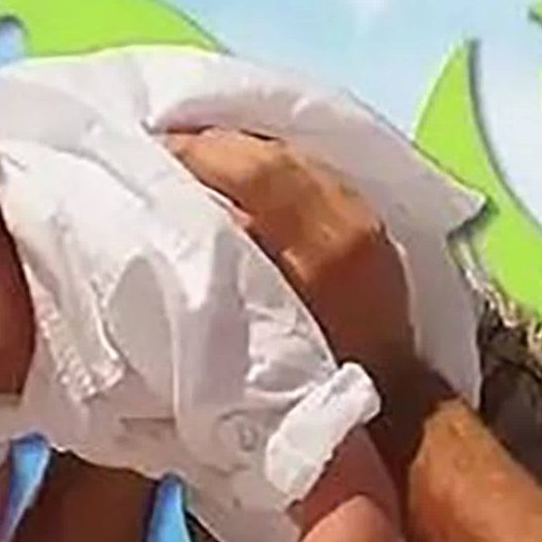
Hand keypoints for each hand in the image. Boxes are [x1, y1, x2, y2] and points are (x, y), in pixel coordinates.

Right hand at [163, 128, 414, 379]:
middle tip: (164, 147)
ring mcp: (364, 215)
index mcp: (323, 252)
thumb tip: (186, 215)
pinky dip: (270, 163)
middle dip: (214, 142)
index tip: (152, 154)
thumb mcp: (259, 332)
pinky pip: (311, 170)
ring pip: (295, 155)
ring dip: (241, 149)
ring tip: (194, 153)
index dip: (199, 152)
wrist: (389, 398)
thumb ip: (228, 268)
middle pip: (275, 153)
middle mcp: (348, 222)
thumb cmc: (312, 379)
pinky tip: (239, 170)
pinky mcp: (370, 217)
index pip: (257, 171)